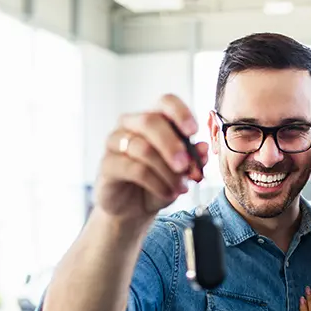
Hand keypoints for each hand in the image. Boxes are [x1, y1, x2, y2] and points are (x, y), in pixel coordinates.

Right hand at [95, 94, 209, 225]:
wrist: (134, 208)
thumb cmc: (158, 182)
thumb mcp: (181, 173)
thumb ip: (193, 159)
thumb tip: (203, 147)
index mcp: (153, 119)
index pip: (166, 102)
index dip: (180, 113)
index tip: (193, 132)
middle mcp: (131, 124)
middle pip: (150, 121)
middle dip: (172, 145)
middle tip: (186, 166)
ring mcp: (115, 142)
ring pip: (143, 148)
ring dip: (168, 172)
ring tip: (181, 188)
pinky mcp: (107, 164)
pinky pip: (134, 169)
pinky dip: (157, 183)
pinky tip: (168, 193)